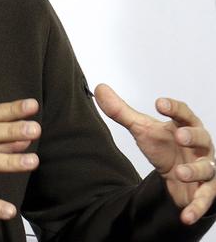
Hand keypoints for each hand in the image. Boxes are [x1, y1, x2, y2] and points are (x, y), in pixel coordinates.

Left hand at [95, 83, 215, 224]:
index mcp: (185, 127)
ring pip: (207, 168)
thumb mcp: (142, 130)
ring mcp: (205, 168)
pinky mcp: (205, 190)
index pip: (184, 114)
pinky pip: (205, 199)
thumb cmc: (165, 147)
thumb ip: (121, 111)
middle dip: (193, 136)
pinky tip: (186, 217)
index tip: (160, 103)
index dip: (174, 108)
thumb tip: (99, 89)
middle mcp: (200, 146)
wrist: (176, 175)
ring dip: (194, 170)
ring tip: (179, 172)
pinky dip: (196, 208)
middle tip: (180, 135)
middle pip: (202, 138)